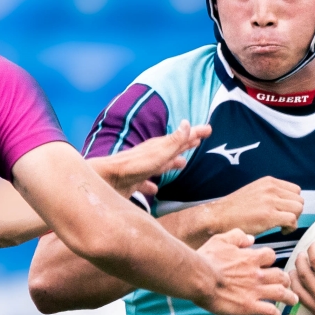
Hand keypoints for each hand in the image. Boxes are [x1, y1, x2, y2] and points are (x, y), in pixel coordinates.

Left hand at [90, 121, 211, 197]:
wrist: (106, 180)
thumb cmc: (132, 168)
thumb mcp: (158, 154)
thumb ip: (174, 142)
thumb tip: (188, 123)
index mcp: (158, 148)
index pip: (180, 138)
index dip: (194, 134)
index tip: (208, 129)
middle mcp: (150, 157)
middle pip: (172, 149)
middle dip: (185, 145)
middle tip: (197, 141)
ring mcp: (141, 170)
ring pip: (160, 165)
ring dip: (172, 164)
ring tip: (182, 164)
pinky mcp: (132, 183)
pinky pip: (146, 183)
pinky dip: (152, 185)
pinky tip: (155, 190)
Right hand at [195, 229, 294, 314]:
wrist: (200, 278)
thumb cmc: (207, 259)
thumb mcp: (221, 240)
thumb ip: (237, 237)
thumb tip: (251, 239)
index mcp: (251, 258)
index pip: (270, 256)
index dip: (270, 261)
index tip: (268, 266)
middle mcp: (257, 274)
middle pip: (281, 275)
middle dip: (285, 279)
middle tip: (286, 284)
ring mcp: (255, 291)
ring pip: (281, 293)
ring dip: (289, 297)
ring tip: (292, 300)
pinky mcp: (249, 306)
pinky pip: (269, 311)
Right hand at [212, 176, 303, 236]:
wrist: (218, 217)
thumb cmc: (234, 210)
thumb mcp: (255, 193)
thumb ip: (270, 194)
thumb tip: (285, 204)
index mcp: (269, 182)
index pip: (295, 190)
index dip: (293, 203)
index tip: (285, 212)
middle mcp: (271, 188)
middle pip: (299, 200)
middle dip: (295, 213)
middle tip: (284, 221)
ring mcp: (270, 201)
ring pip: (298, 209)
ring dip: (294, 220)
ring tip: (282, 226)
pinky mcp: (268, 215)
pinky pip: (292, 220)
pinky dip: (290, 228)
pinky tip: (281, 231)